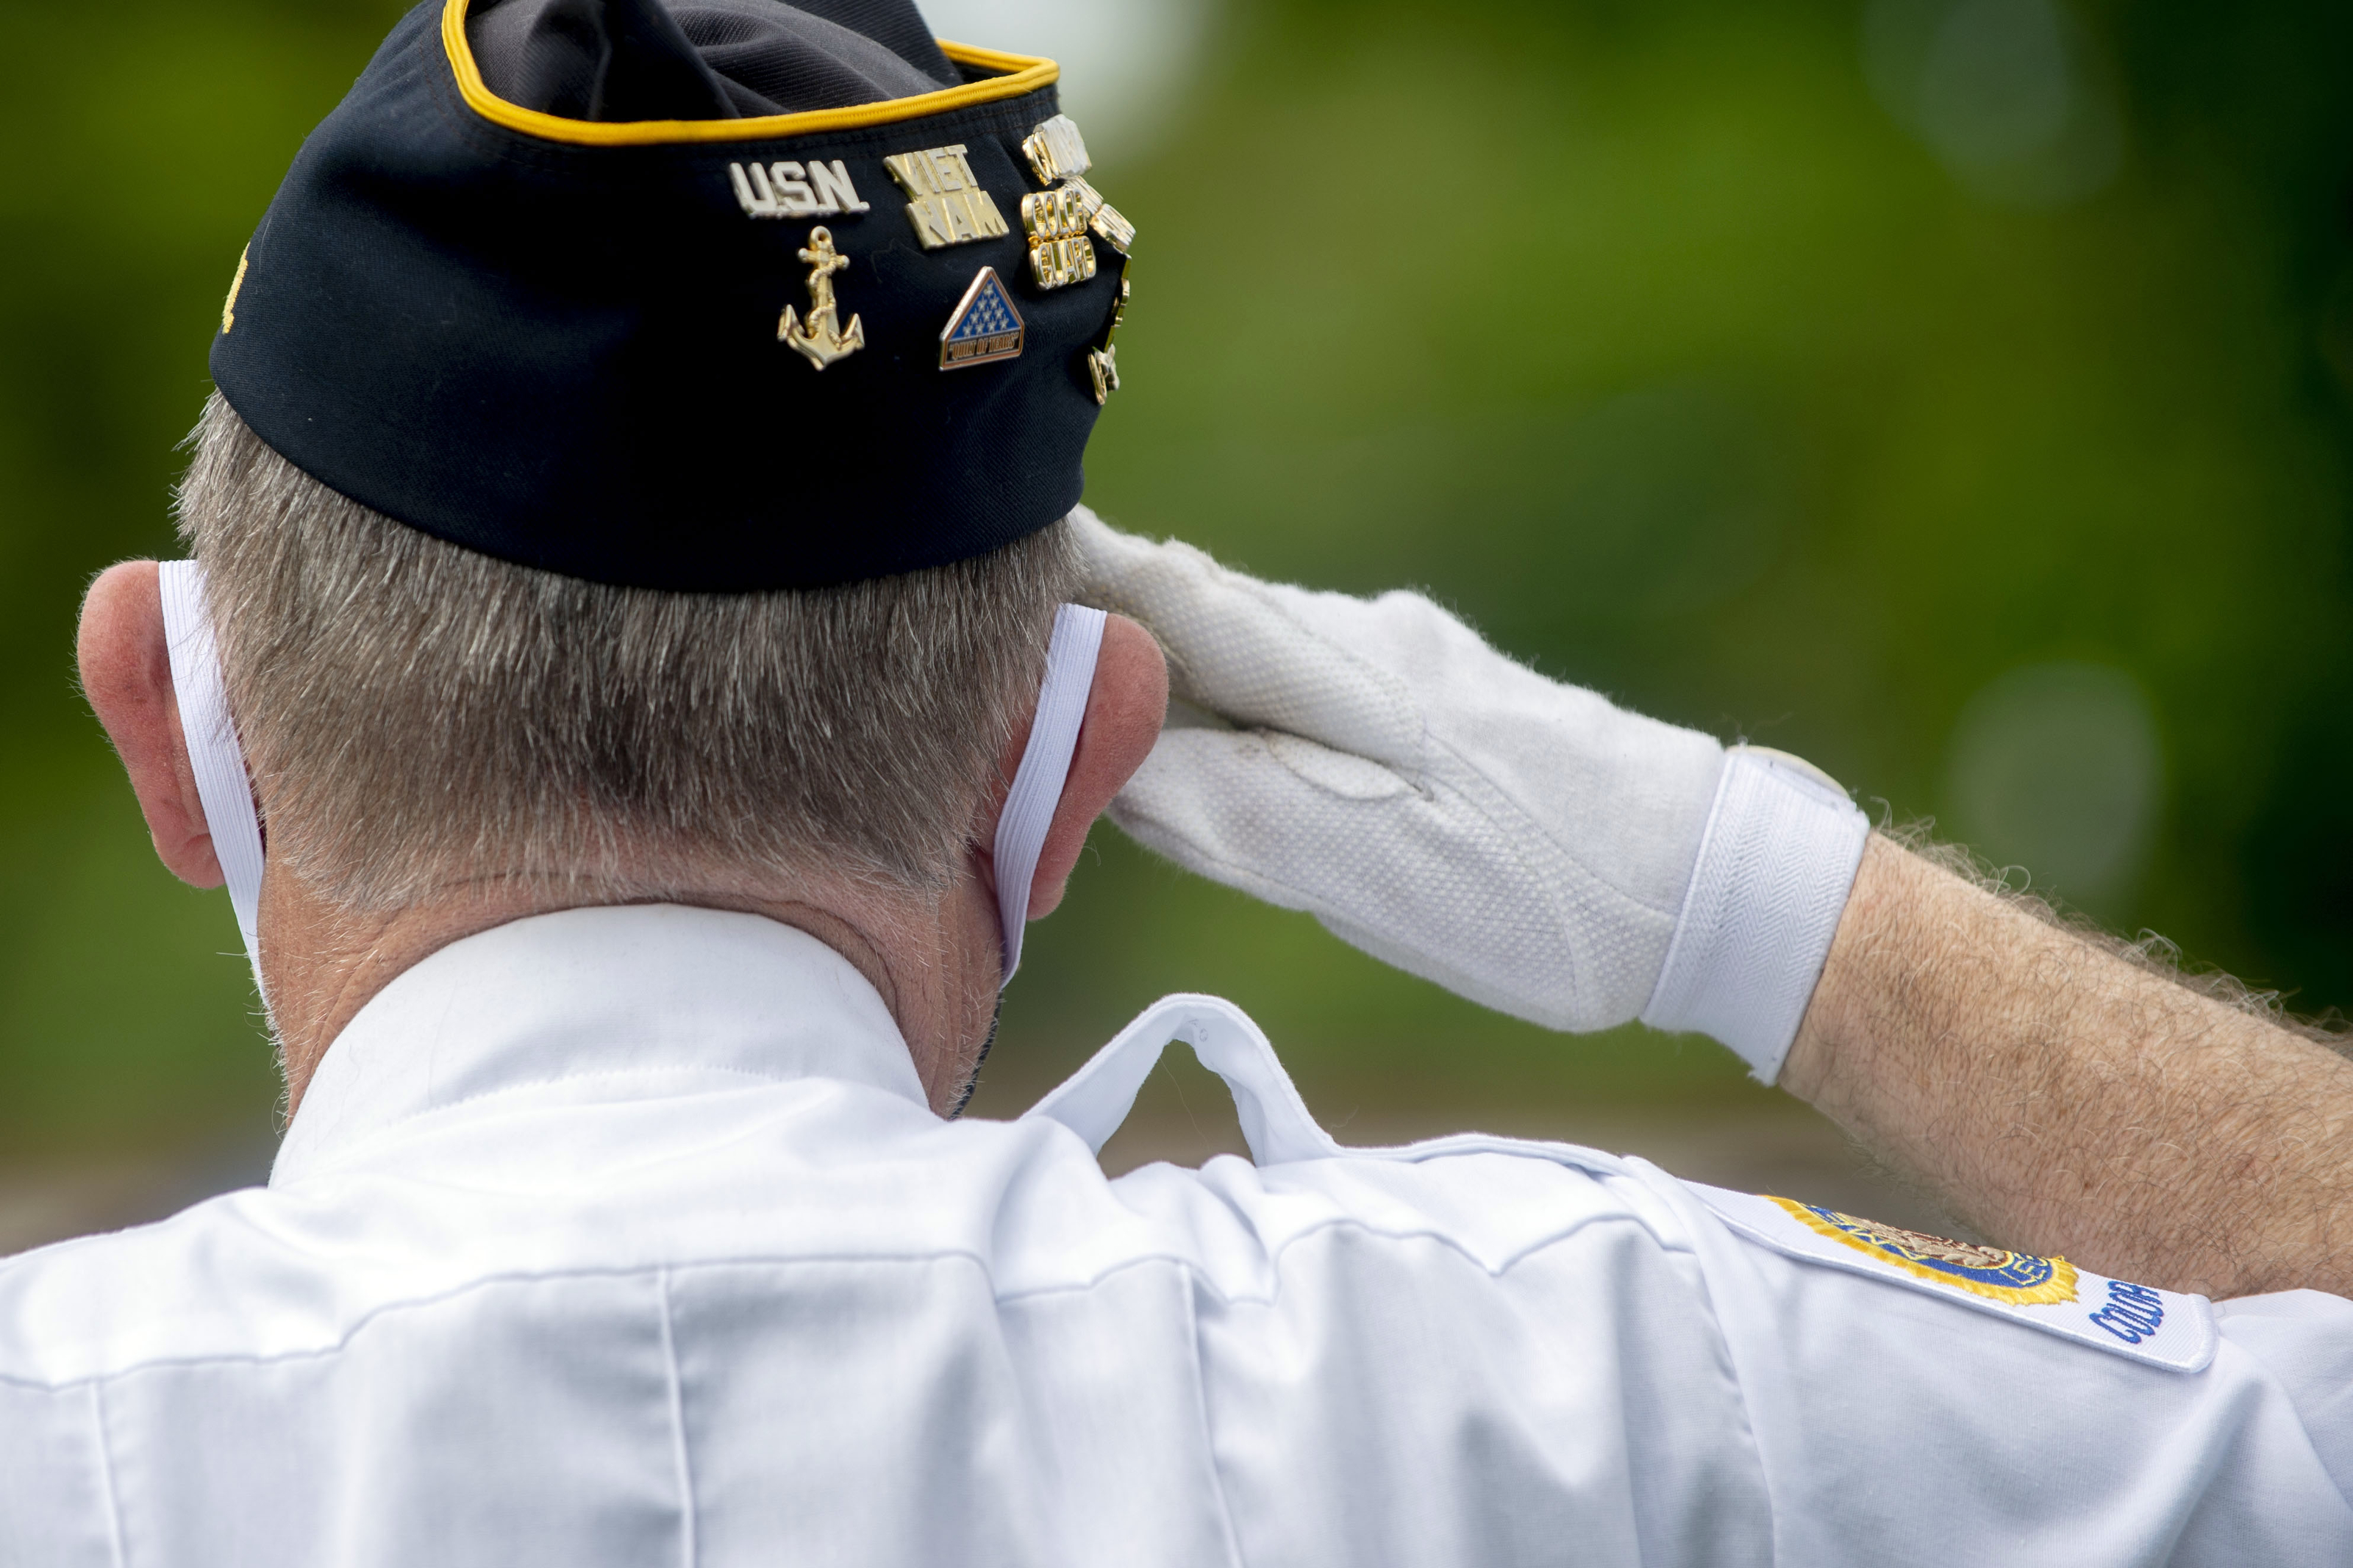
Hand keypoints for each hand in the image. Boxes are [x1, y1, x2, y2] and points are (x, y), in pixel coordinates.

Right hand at [1073, 508, 1868, 1078]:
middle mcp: (1371, 642)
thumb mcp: (1383, 880)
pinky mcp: (1449, 702)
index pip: (1174, 597)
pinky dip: (1242, 703)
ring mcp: (1415, 665)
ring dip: (1169, 666)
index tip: (976, 551)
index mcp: (1346, 674)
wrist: (1720, 887)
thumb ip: (1244, 813)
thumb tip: (1113, 765)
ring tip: (1084, 695)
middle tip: (998, 631)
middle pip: (1202, 613)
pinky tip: (1228, 742)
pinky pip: (1309, 684)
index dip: (1071, 574)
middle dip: (1099, 617)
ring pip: (1257, 649)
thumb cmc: (1553, 902)